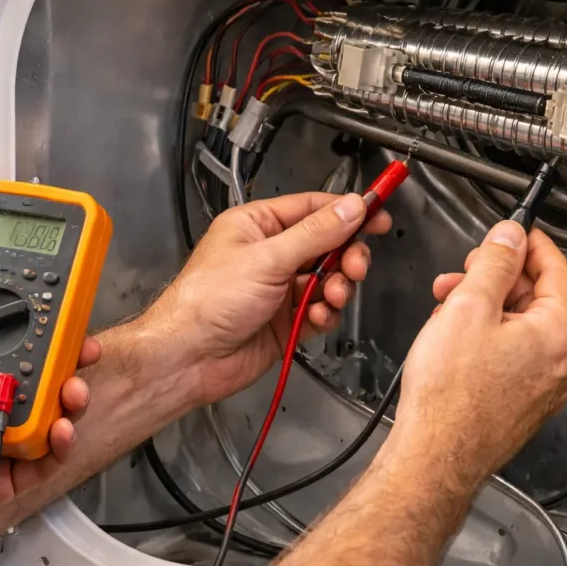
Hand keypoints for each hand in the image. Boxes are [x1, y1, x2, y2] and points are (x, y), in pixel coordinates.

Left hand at [0, 269, 97, 526]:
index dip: (37, 330)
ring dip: (69, 400)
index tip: (57, 314)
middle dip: (66, 363)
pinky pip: (42, 461)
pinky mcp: (0, 477)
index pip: (5, 346)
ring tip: (72, 392)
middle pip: (36, 379)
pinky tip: (61, 430)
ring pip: (47, 416)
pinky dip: (60, 445)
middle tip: (79, 351)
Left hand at [145, 191, 390, 404]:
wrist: (189, 357)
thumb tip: (350, 207)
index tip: (378, 213)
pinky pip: (321, 311)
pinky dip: (326, 314)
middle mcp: (270, 254)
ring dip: (338, 287)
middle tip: (356, 265)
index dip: (348, 211)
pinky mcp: (286, 321)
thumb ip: (315, 233)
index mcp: (257, 226)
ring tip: (333, 295)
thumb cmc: (206, 302)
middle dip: (346, 255)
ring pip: (328, 280)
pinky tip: (317, 317)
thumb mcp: (267, 259)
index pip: (313, 209)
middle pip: (327, 245)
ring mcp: (279, 289)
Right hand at [394, 221, 566, 477]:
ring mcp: (546, 386)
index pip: (558, 270)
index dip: (531, 245)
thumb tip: (510, 236)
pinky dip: (488, 337)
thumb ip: (494, 263)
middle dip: (497, 279)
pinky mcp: (526, 403)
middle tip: (465, 271)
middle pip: (539, 298)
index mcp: (560, 335)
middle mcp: (563, 363)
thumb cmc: (450, 396)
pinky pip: (514, 355)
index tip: (513, 232)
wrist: (435, 456)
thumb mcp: (468, 307)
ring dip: (487, 307)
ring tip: (448, 308)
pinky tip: (455, 339)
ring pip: (522, 327)